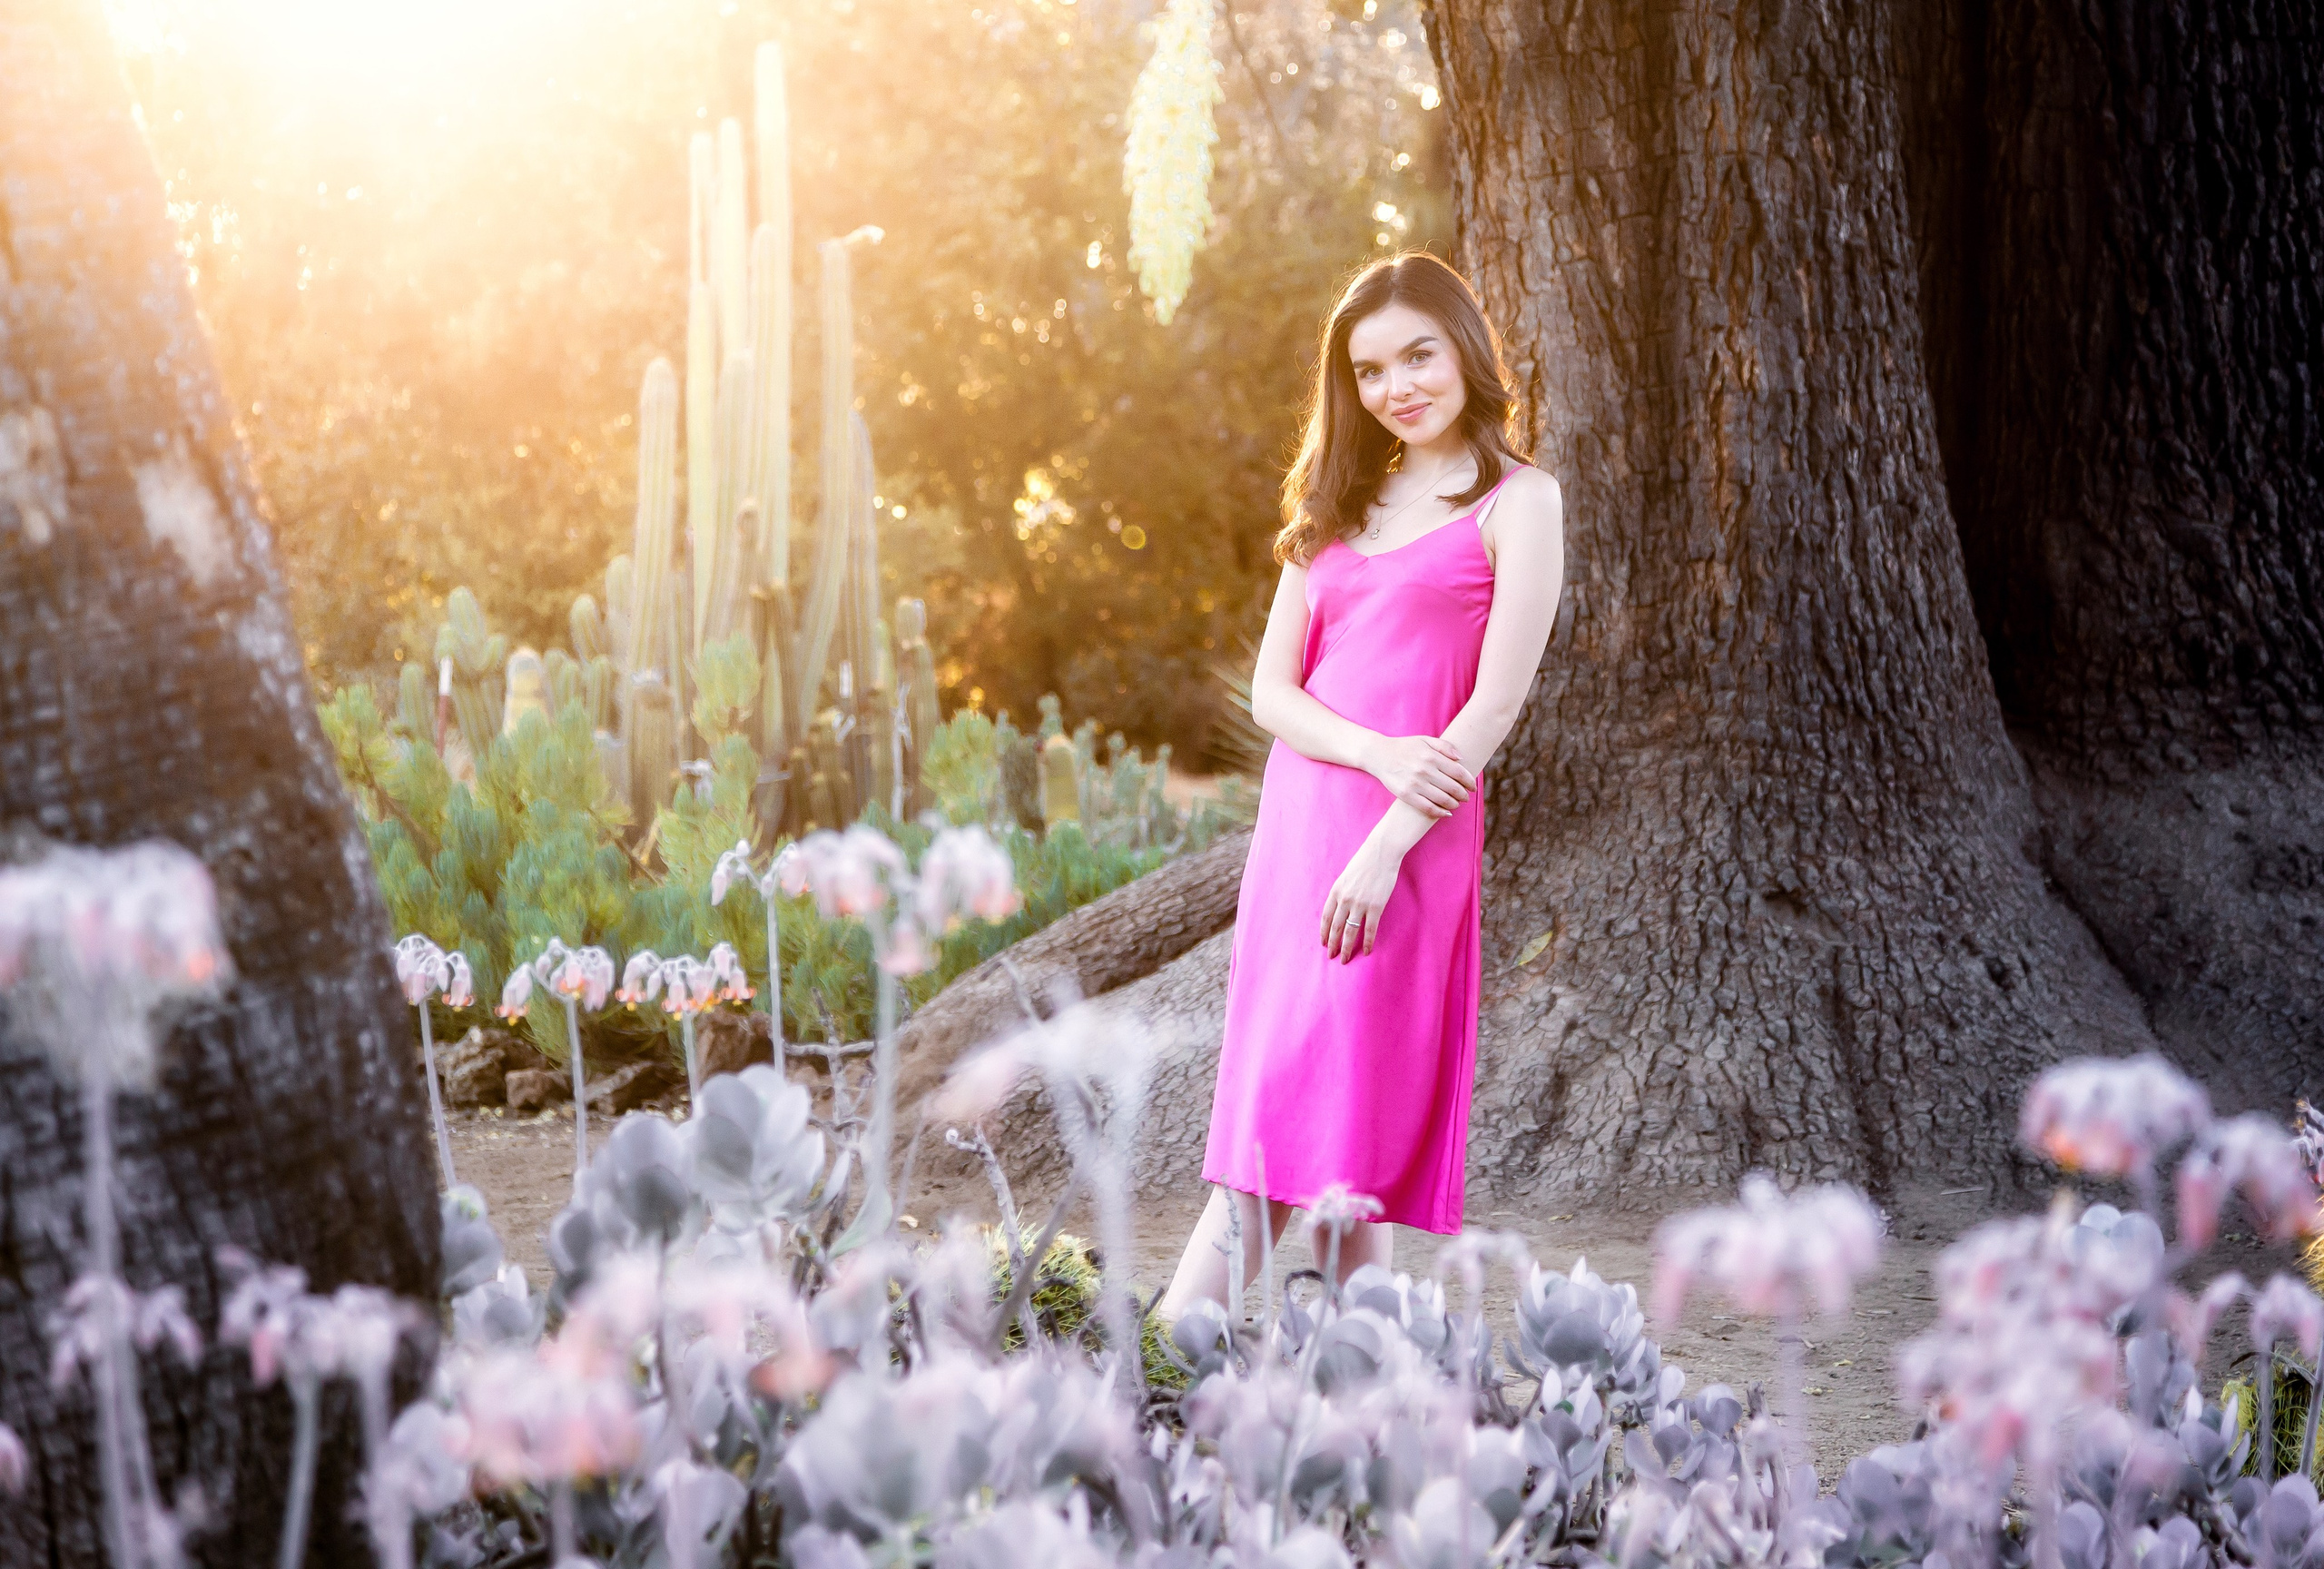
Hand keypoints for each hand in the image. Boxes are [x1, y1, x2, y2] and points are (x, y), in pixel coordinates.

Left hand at [1319, 832, 1405, 962]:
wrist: (1381, 853)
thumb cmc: (1364, 862)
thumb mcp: (1345, 877)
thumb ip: (1341, 893)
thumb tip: (1339, 908)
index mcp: (1336, 891)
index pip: (1326, 917)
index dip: (1324, 932)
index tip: (1323, 943)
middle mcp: (1345, 899)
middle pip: (1335, 928)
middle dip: (1332, 944)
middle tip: (1331, 957)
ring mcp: (1360, 904)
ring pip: (1350, 932)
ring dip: (1346, 948)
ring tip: (1344, 959)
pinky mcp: (1376, 907)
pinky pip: (1369, 930)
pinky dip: (1367, 942)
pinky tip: (1366, 951)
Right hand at [1367, 733, 1473, 817]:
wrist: (1378, 755)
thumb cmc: (1404, 747)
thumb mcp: (1425, 740)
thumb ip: (1444, 746)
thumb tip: (1461, 758)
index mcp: (1431, 756)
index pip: (1458, 772)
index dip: (1469, 781)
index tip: (1473, 787)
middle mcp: (1424, 770)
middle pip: (1453, 787)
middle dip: (1463, 794)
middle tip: (1466, 797)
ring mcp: (1415, 784)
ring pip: (1443, 799)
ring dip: (1454, 804)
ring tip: (1456, 804)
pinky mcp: (1406, 795)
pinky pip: (1428, 808)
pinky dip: (1440, 812)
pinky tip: (1446, 813)